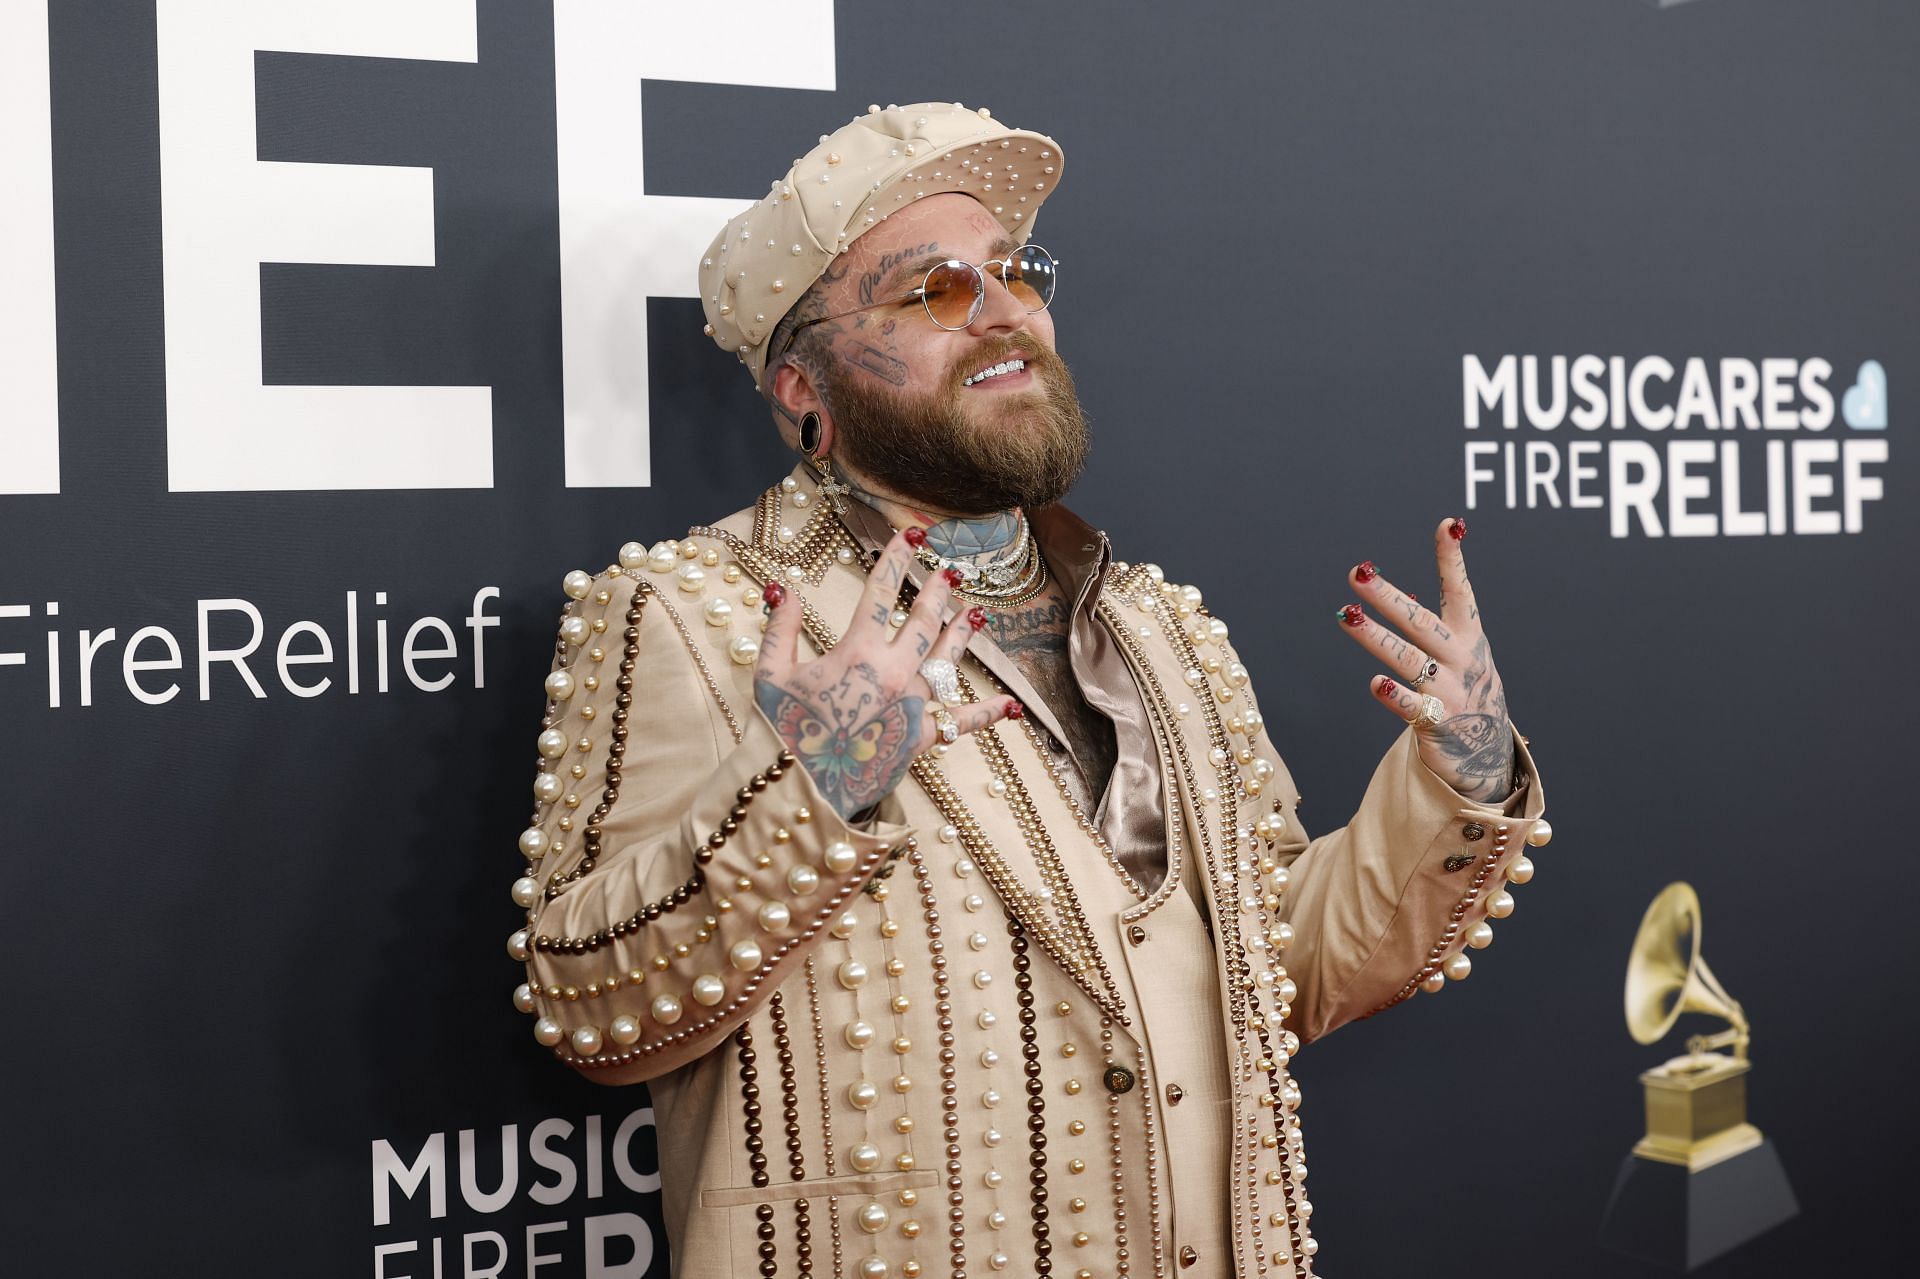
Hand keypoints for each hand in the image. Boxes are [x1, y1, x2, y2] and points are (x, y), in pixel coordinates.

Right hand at [753, 527, 1021, 818]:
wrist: (802, 787)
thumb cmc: (782, 731)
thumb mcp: (771, 674)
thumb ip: (781, 629)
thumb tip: (784, 591)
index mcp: (857, 651)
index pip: (881, 593)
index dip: (896, 560)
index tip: (909, 536)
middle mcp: (893, 672)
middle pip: (923, 621)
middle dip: (938, 591)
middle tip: (950, 571)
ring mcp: (912, 704)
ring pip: (946, 661)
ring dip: (962, 635)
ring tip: (977, 615)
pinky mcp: (922, 738)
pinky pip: (961, 723)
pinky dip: (987, 714)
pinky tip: (1011, 706)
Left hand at [1336, 517, 1515, 803]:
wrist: (1488, 756)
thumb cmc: (1466, 693)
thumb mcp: (1458, 654)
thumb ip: (1430, 626)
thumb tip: (1397, 592)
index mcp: (1467, 637)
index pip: (1459, 591)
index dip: (1452, 559)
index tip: (1450, 525)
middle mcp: (1461, 659)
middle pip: (1420, 622)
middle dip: (1388, 597)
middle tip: (1358, 573)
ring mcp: (1450, 691)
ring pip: (1409, 659)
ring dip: (1377, 637)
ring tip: (1348, 616)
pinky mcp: (1438, 724)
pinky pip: (1413, 708)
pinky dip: (1395, 696)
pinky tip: (1375, 682)